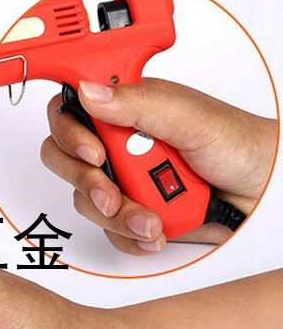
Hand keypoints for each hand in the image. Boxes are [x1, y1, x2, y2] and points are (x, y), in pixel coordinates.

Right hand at [40, 78, 276, 254]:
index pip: (70, 111)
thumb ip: (138, 104)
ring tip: (153, 217)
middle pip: (66, 160)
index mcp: (129, 109)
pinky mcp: (134, 211)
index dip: (68, 133)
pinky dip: (131, 235)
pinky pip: (109, 230)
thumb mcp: (192, 118)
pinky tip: (157, 229)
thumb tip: (90, 92)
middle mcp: (120, 143)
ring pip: (87, 201)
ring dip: (118, 216)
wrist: (267, 195)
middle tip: (113, 191)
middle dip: (88, 182)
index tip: (93, 152)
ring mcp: (126, 179)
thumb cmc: (244, 147)